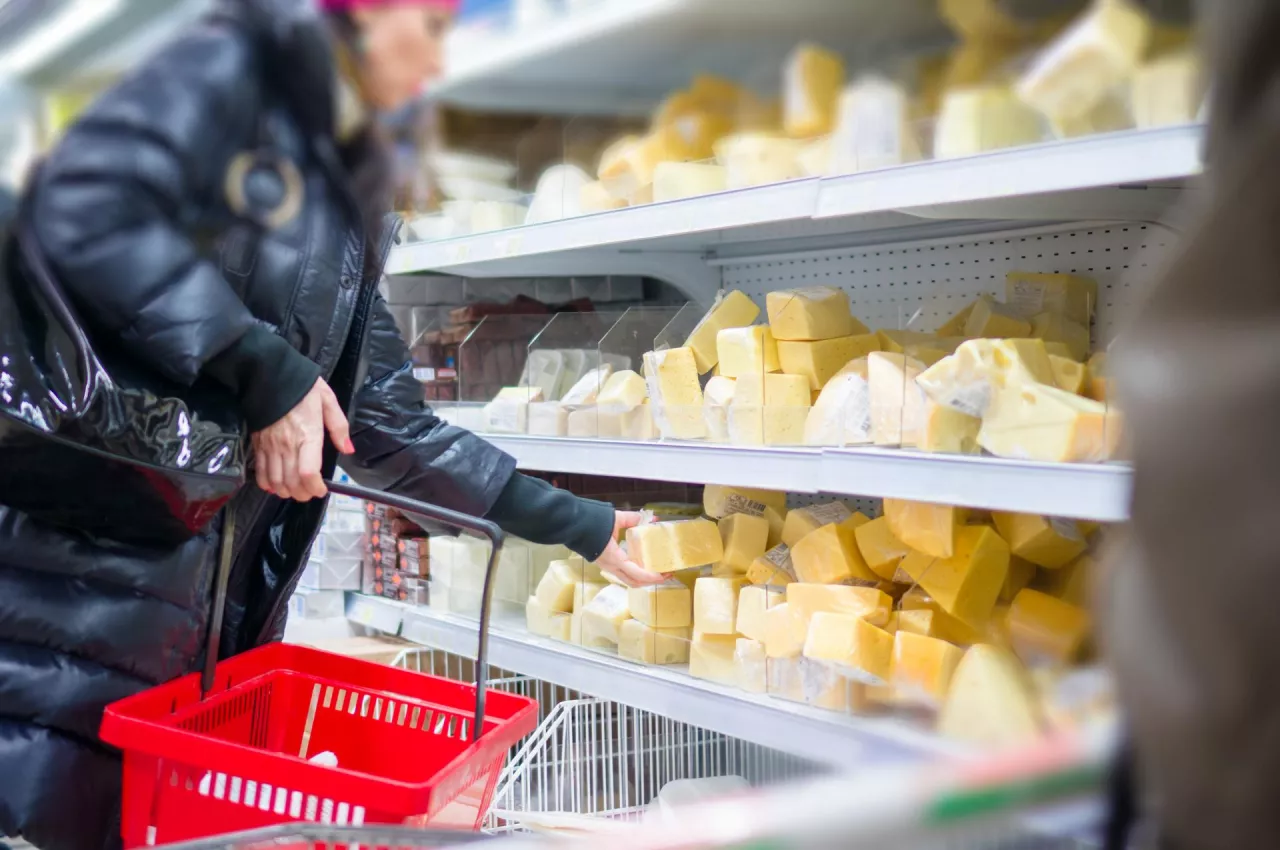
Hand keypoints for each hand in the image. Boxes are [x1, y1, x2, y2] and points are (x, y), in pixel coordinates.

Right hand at [252, 378, 352, 501]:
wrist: (268, 375)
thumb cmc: (302, 387)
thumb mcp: (327, 401)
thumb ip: (339, 427)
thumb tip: (348, 449)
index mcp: (308, 435)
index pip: (307, 473)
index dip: (315, 488)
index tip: (322, 490)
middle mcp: (287, 445)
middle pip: (292, 483)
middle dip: (303, 494)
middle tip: (311, 492)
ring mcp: (270, 446)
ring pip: (275, 482)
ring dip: (286, 492)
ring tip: (296, 490)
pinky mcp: (257, 444)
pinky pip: (260, 473)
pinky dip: (267, 484)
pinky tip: (276, 484)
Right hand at [594, 511, 664, 586]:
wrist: (572, 524)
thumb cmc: (592, 523)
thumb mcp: (615, 519)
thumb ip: (632, 519)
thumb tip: (647, 518)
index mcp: (614, 558)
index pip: (637, 573)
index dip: (652, 577)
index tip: (664, 574)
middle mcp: (611, 567)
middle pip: (634, 582)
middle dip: (650, 581)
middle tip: (665, 574)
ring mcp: (606, 566)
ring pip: (628, 580)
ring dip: (643, 579)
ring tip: (656, 571)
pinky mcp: (605, 563)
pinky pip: (623, 573)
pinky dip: (635, 573)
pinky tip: (642, 564)